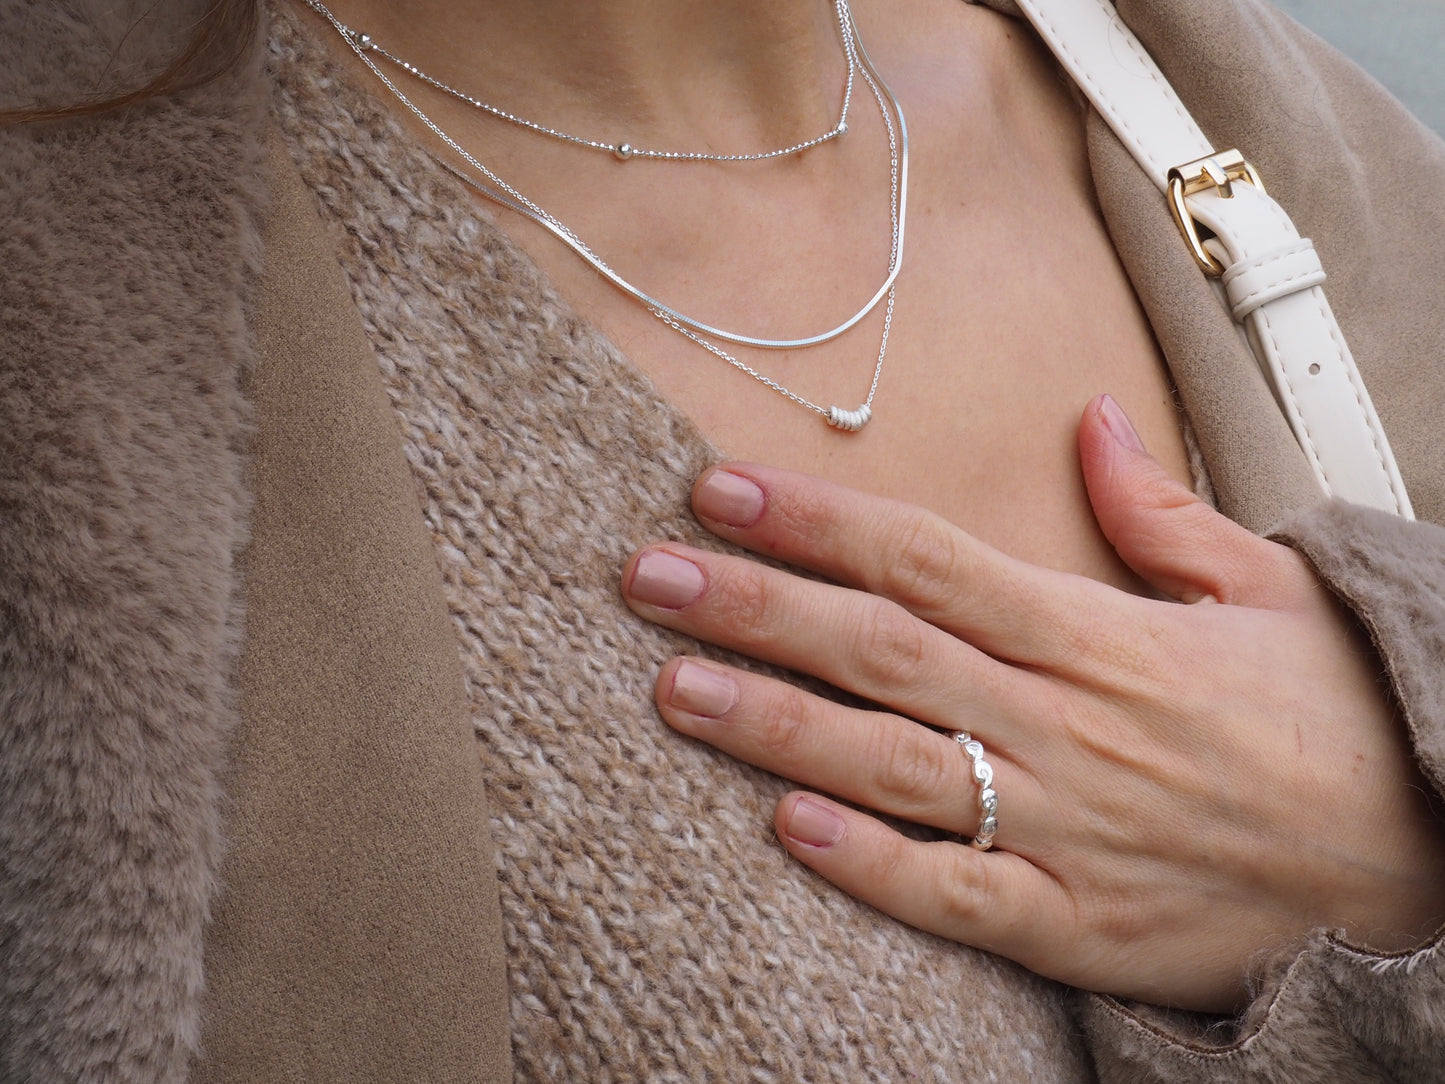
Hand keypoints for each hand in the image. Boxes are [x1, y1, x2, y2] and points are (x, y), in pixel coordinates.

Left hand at [621, 395, 1444, 1011]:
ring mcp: (1067, 825)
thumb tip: (1087, 418)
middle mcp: (1066, 722)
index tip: (720, 489)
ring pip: (895, 765)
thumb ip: (1158, 509)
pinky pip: (957, 896)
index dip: (816, 520)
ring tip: (672, 686)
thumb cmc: (1329, 712)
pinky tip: (785, 828)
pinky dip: (871, 865)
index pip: (927, 558)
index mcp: (1099, 633)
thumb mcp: (1264, 585)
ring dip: (775, 724)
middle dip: (756, 607)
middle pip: (883, 650)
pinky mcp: (1077, 921)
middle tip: (647, 575)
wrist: (1417, 857)